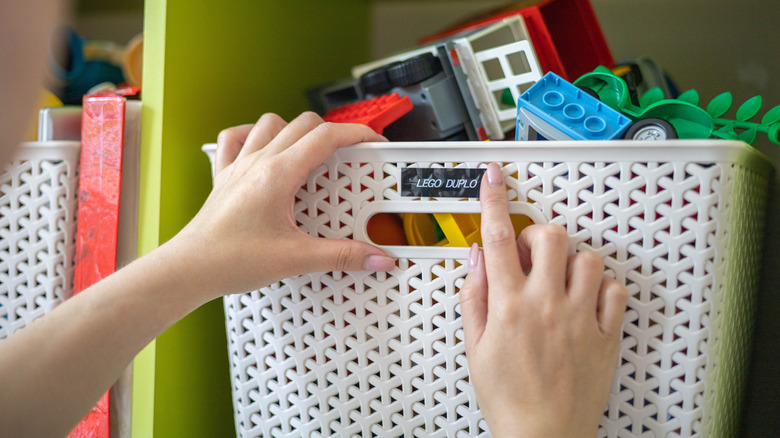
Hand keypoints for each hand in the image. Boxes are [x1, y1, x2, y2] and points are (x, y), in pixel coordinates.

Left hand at [171, 112, 395, 299]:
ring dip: (294, 130)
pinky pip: (235, 138)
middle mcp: (258, 162)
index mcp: (278, 174)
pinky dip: (252, 134)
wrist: (189, 268)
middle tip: (349, 156)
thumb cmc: (231, 260)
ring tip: (310, 153)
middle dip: (333, 133)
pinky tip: (263, 148)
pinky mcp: (224, 176)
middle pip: (303, 124)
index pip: (326, 137)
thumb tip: (378, 257)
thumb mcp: (297, 259)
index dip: (357, 135)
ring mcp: (239, 166)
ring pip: (270, 123)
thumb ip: (343, 256)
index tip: (374, 143)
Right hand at [458, 163, 627, 436]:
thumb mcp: (474, 348)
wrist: (543, 436)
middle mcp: (546, 305)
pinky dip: (602, 286)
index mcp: (508, 306)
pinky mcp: (605, 334)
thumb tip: (477, 258)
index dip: (494, 200)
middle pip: (551, 237)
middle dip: (539, 236)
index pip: (499, 238)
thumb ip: (473, 296)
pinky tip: (586, 299)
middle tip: (532, 254)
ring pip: (587, 259)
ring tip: (560, 281)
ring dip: (571, 261)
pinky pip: (614, 291)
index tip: (493, 177)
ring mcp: (580, 318)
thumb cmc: (507, 398)